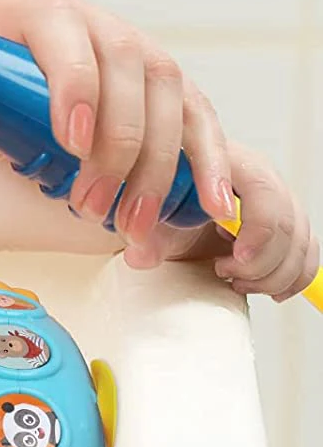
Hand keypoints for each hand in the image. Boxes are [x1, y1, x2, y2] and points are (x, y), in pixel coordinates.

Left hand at [0, 0, 233, 248]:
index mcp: (33, 4)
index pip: (63, 35)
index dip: (74, 87)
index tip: (71, 143)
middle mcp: (91, 17)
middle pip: (128, 70)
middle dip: (118, 149)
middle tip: (93, 207)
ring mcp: (132, 42)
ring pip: (169, 94)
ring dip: (159, 167)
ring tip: (137, 224)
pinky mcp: (158, 76)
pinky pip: (195, 112)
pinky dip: (207, 160)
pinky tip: (211, 203)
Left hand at [129, 142, 319, 301]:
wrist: (160, 208)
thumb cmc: (154, 201)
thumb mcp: (141, 214)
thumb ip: (141, 232)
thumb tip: (140, 256)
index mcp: (221, 158)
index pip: (262, 189)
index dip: (257, 229)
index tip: (236, 257)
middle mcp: (255, 173)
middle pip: (286, 219)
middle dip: (261, 260)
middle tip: (226, 272)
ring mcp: (274, 197)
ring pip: (300, 239)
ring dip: (274, 273)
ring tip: (236, 280)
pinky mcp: (284, 222)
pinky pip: (307, 251)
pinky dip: (294, 277)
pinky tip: (267, 289)